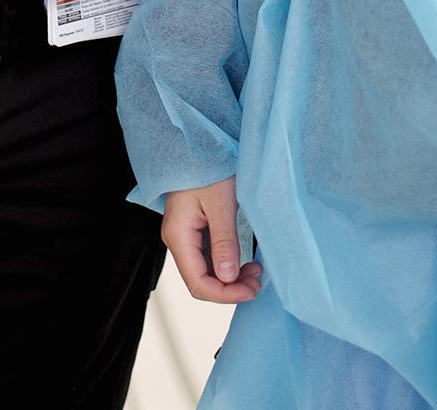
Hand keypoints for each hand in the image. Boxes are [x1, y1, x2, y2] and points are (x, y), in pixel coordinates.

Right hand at [161, 177, 262, 303]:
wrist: (197, 141)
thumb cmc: (207, 165)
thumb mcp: (221, 203)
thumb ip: (224, 242)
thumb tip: (228, 278)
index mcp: (178, 236)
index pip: (198, 284)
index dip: (225, 295)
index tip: (251, 290)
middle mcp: (177, 240)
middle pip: (201, 281)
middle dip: (230, 288)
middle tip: (258, 281)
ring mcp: (184, 235)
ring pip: (205, 271)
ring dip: (230, 278)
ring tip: (255, 272)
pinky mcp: (194, 229)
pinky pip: (208, 257)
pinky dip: (227, 264)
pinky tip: (245, 261)